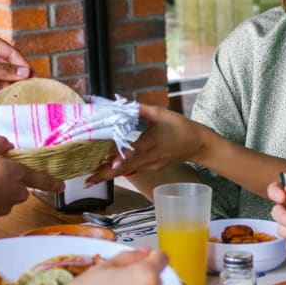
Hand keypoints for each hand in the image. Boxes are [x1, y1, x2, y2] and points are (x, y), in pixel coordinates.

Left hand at [0, 28, 31, 95]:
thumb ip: (3, 71)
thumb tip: (26, 72)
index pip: (12, 53)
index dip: (23, 66)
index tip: (35, 80)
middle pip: (8, 64)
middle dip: (17, 77)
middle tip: (30, 91)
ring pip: (2, 75)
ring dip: (9, 85)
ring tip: (20, 97)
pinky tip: (7, 98)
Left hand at [87, 104, 207, 182]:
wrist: (198, 145)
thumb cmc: (181, 127)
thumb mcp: (161, 114)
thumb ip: (140, 109)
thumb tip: (121, 102)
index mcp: (150, 144)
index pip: (132, 153)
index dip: (118, 160)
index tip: (105, 165)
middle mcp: (148, 158)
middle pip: (123, 169)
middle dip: (105, 175)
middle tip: (87, 181)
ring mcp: (150, 165)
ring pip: (126, 170)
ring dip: (109, 173)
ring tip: (91, 177)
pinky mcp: (151, 167)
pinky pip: (133, 168)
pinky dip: (119, 168)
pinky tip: (108, 167)